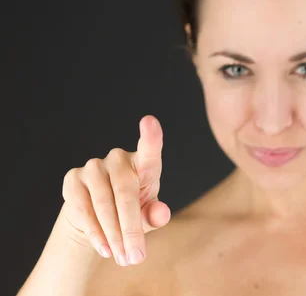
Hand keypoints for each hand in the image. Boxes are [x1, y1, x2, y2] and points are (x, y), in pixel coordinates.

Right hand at [61, 115, 170, 266]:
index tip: (149, 121)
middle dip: (130, 229)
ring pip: (103, 204)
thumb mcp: (148, 214)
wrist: (98, 217)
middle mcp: (118, 159)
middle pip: (125, 192)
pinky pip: (83, 209)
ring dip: (112, 235)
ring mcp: (93, 166)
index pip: (149, 149)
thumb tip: (161, 213)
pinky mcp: (73, 179)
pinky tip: (104, 248)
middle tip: (136, 257)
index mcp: (144, 163)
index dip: (150, 136)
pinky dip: (95, 232)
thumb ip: (156, 214)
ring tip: (122, 257)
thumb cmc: (132, 210)